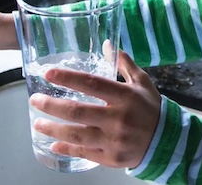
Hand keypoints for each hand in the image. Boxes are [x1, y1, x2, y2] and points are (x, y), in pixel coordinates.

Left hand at [30, 50, 160, 168]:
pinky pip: (84, 153)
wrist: (166, 141)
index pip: (92, 84)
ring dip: (53, 129)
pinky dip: (66, 149)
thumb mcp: (142, 82)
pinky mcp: (111, 158)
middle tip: (35, 100)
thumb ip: (124, 63)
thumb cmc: (151, 108)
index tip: (48, 73)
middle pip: (77, 111)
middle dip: (51, 105)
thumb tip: (107, 44)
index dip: (68, 78)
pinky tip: (53, 144)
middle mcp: (118, 119)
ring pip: (77, 135)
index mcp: (125, 97)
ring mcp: (114, 140)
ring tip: (38, 122)